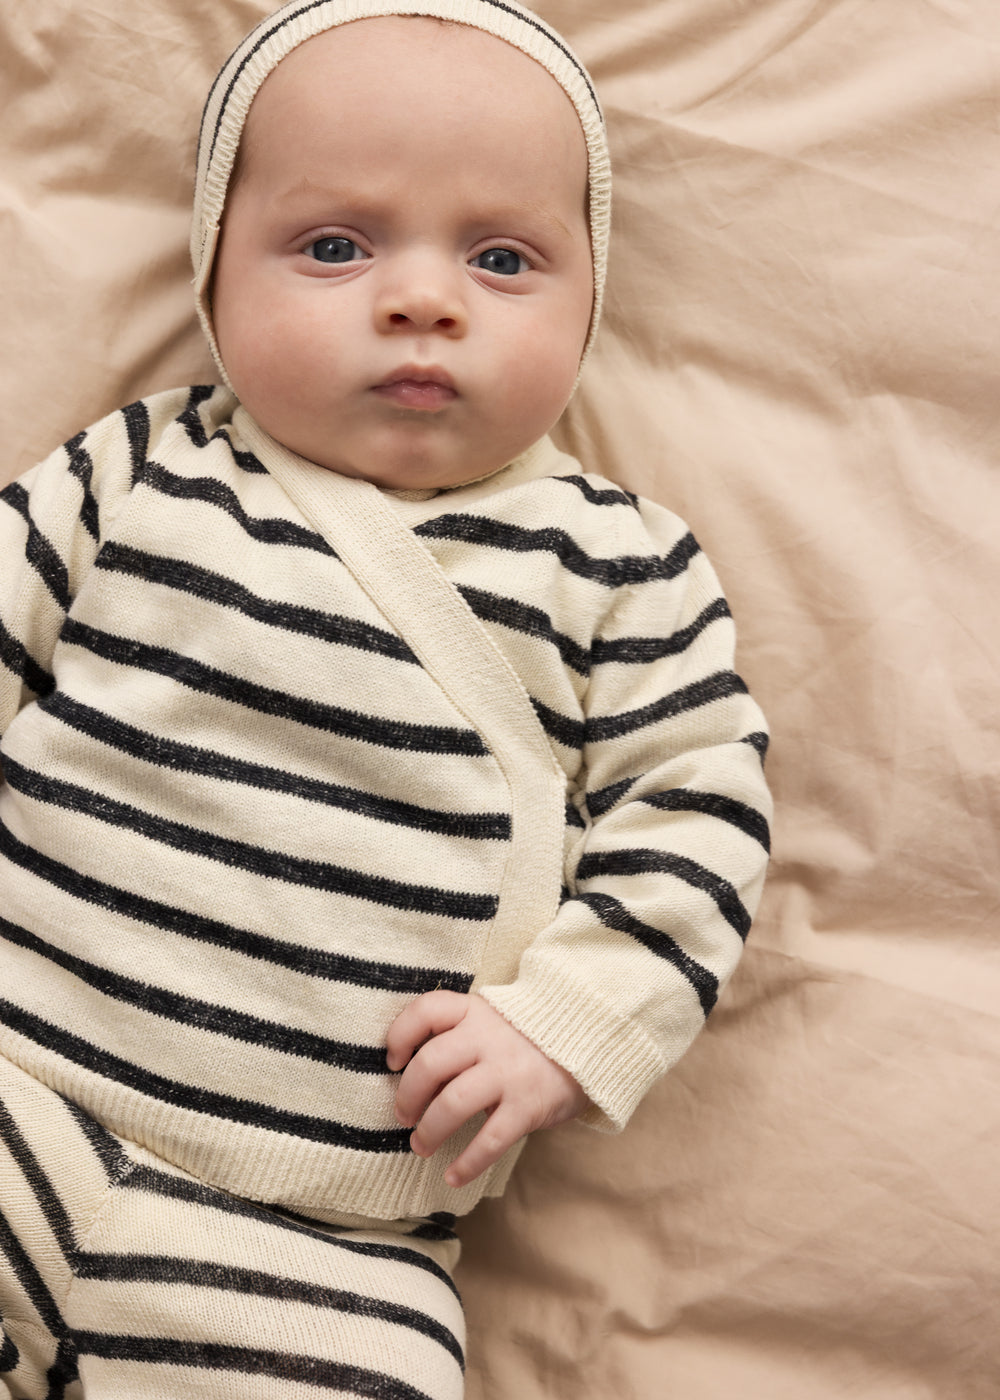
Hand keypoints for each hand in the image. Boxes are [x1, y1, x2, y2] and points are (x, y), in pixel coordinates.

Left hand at [386, 990, 588, 1188]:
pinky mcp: (528, 1105)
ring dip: (429, 1131)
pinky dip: (467, 1164)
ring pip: (453, 1103)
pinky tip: (454, 1176)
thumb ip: (457, 1038)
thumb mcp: (492, 1021)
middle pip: (430, 1064)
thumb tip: (413, 1076)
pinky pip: (490, 1140)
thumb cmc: (526, 1036)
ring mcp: (508, 1072)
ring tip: (421, 1147)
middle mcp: (488, 1037)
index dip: (400, 1035)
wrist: (589, 1039)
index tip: (393, 1061)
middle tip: (404, 1116)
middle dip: (407, 1096)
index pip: (426, 1011)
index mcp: (475, 1011)